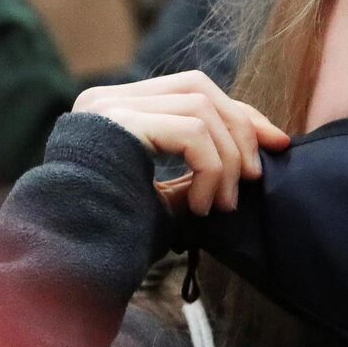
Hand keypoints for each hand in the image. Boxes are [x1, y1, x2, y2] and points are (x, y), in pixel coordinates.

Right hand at [73, 71, 290, 215]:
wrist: (70, 258)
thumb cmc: (114, 235)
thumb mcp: (165, 197)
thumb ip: (196, 170)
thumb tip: (251, 158)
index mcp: (120, 109)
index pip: (195, 91)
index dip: (242, 115)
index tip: (277, 144)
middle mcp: (110, 98)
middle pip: (202, 89)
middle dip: (242, 131)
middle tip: (254, 180)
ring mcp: (110, 106)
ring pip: (202, 107)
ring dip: (227, 159)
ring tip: (224, 204)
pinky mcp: (119, 122)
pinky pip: (192, 132)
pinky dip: (211, 170)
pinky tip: (202, 207)